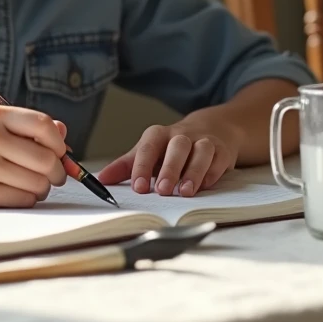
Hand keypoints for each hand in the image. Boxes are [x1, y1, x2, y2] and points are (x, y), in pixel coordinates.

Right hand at [0, 106, 68, 207]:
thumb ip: (29, 127)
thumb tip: (63, 136)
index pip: (43, 125)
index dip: (59, 142)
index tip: (60, 152)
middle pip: (45, 159)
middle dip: (58, 171)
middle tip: (54, 174)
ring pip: (38, 183)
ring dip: (43, 187)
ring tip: (33, 183)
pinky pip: (24, 200)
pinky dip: (29, 198)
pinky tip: (18, 191)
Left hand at [96, 122, 236, 197]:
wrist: (211, 129)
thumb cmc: (172, 147)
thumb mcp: (148, 152)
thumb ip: (125, 166)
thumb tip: (100, 180)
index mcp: (158, 135)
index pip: (148, 147)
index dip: (142, 167)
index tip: (138, 187)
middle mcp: (181, 135)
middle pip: (176, 147)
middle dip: (169, 169)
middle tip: (163, 190)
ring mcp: (203, 141)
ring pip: (200, 151)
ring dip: (193, 172)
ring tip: (185, 192)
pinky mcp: (221, 151)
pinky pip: (218, 160)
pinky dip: (212, 173)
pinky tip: (205, 186)